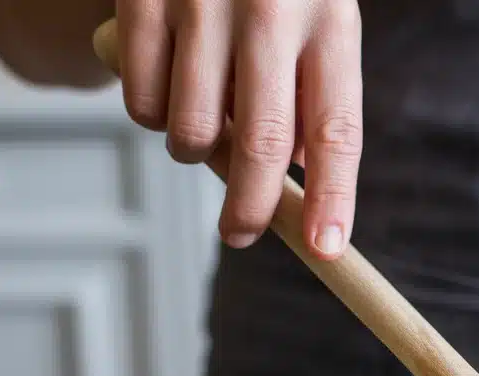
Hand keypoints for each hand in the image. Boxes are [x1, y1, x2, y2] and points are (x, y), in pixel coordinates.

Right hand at [115, 0, 361, 258]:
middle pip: (263, 145)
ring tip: (208, 121)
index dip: (333, 197)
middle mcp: (270, 10)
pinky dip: (155, 116)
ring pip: (194, 132)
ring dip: (198, 151)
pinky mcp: (142, 1)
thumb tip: (298, 177)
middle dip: (253, 209)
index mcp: (329, 20)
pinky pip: (144, 102)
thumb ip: (313, 93)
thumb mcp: (316, 20)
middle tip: (242, 234)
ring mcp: (201, 4)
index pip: (336, 130)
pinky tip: (171, 87)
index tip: (326, 248)